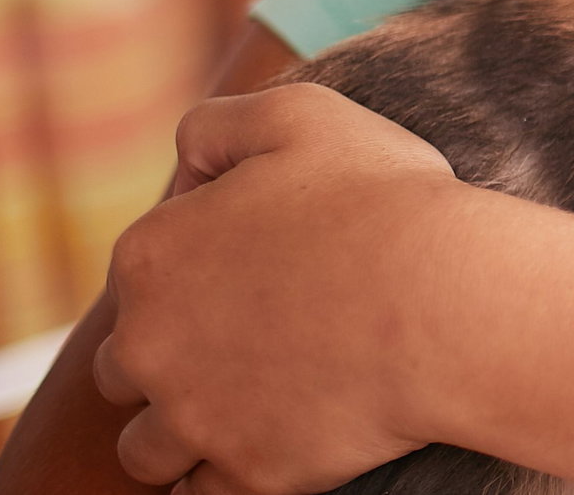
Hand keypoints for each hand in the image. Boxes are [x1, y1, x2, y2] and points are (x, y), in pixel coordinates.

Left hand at [92, 84, 466, 493]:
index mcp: (151, 255)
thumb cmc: (384, 201)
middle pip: (125, 370)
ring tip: (249, 408)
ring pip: (147, 448)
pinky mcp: (248, 473)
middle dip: (172, 361)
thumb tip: (185, 163)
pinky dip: (225, 478)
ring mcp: (195, 418)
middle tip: (249, 344)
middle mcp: (149, 344)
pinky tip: (268, 447)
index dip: (193, 275)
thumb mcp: (301, 116)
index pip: (137, 279)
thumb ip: (219, 125)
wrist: (448, 300)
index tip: (255, 273)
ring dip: (184, 431)